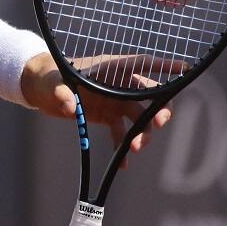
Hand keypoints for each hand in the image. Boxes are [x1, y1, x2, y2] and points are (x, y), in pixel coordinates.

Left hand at [21, 53, 179, 165]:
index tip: (186, 69)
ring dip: (142, 134)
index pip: (142, 63)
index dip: (164, 66)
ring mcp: (114, 101)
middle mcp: (117, 84)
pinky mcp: (107, 116)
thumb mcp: (52, 83)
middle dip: (158, 110)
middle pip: (149, 94)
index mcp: (110, 68)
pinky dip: (123, 147)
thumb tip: (70, 106)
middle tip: (158, 124)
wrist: (40, 88)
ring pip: (139, 118)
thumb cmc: (48, 76)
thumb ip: (61, 92)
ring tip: (133, 150)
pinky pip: (122, 133)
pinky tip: (123, 163)